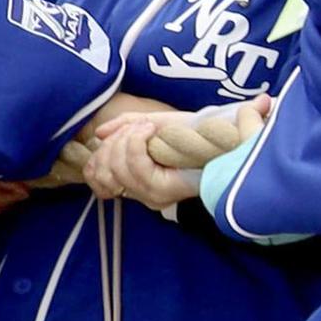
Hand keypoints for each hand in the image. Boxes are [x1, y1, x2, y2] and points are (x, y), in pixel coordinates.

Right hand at [75, 112, 199, 207]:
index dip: (102, 151)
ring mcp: (151, 195)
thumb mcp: (153, 125)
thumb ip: (124, 127)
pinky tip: (147, 131)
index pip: (97, 175)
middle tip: (139, 126)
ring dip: (126, 139)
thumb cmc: (190, 133)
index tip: (125, 131)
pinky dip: (134, 144)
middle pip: (108, 168)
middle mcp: (141, 195)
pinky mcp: (164, 191)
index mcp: (135, 183)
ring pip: (118, 167)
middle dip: (118, 140)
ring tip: (145, 128)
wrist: (223, 138)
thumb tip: (98, 133)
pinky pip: (135, 169)